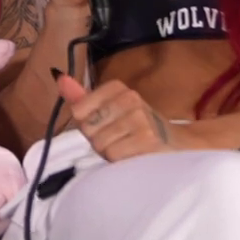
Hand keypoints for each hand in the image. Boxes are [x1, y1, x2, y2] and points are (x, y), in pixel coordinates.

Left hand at [59, 73, 199, 160]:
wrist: (179, 145)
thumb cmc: (137, 129)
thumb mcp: (109, 110)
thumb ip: (82, 98)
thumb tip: (59, 78)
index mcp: (117, 87)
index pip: (78, 111)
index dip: (89, 125)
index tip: (107, 125)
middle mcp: (129, 98)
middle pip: (88, 128)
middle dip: (99, 140)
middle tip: (121, 139)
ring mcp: (140, 118)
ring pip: (100, 144)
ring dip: (111, 153)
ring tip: (129, 147)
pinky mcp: (148, 139)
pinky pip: (114, 155)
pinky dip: (121, 162)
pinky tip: (136, 156)